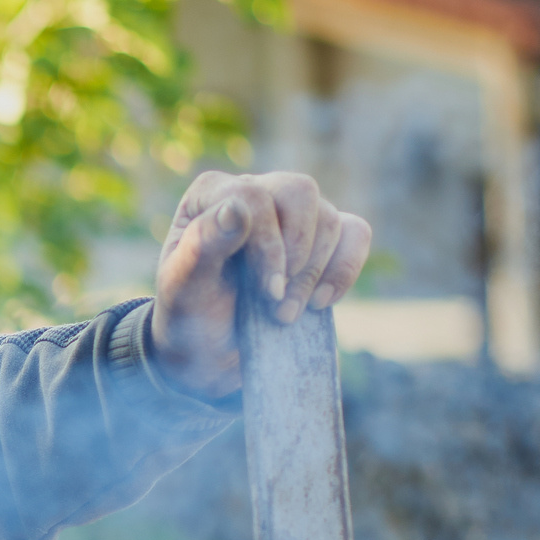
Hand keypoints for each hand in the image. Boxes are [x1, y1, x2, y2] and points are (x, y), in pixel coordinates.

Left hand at [149, 170, 370, 399]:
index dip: (268, 245)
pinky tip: (320, 301)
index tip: (267, 292)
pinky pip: (356, 233)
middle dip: (296, 253)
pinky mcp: (322, 238)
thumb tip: (236, 208)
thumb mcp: (183, 287)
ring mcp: (292, 213)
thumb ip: (202, 245)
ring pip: (329, 218)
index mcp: (212, 194)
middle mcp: (255, 192)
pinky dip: (345, 269)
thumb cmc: (191, 313)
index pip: (254, 196)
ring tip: (286, 313)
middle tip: (276, 300)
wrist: (212, 347)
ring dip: (314, 272)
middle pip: (300, 192)